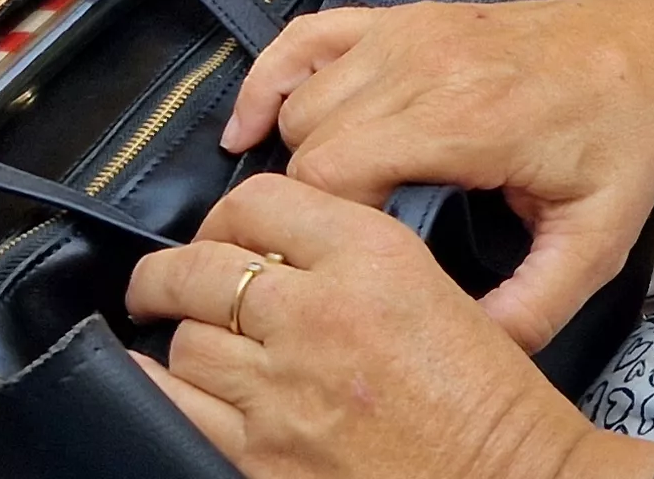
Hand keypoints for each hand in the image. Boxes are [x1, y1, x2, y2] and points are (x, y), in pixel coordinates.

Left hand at [127, 175, 623, 478]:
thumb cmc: (491, 401)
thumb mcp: (435, 290)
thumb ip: (357, 263)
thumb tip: (285, 261)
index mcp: (373, 257)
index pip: (260, 200)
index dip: (226, 213)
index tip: (222, 231)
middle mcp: (320, 312)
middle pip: (200, 267)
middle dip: (168, 272)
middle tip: (162, 279)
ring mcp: (285, 387)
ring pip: (186, 338)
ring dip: (176, 334)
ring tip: (174, 334)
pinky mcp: (265, 453)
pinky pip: (181, 407)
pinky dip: (164, 388)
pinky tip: (162, 380)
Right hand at [221, 0, 653, 349]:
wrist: (641, 52)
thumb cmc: (618, 145)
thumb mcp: (595, 242)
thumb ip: (534, 306)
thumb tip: (472, 356)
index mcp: (469, 119)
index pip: (337, 175)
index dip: (325, 231)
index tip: (343, 269)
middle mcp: (426, 64)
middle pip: (308, 144)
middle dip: (308, 206)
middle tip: (334, 253)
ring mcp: (408, 31)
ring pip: (300, 101)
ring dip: (296, 156)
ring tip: (327, 209)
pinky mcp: (399, 16)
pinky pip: (303, 37)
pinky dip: (270, 80)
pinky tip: (253, 129)